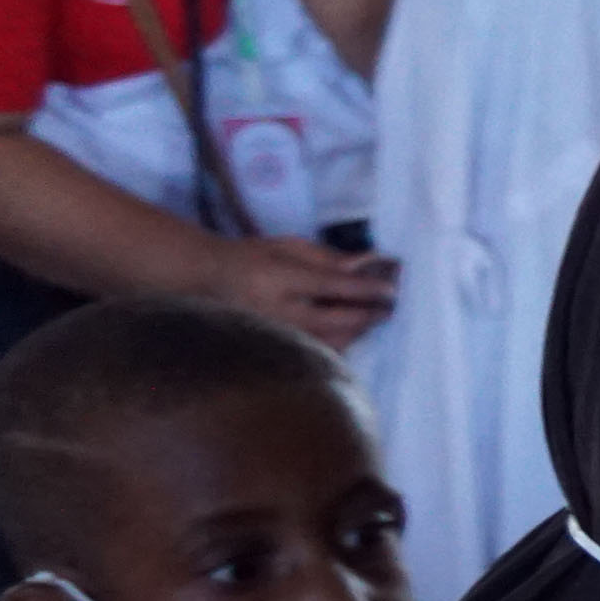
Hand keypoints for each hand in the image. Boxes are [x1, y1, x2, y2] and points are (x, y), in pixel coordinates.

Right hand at [202, 231, 396, 347]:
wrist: (207, 280)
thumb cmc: (252, 258)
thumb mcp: (288, 247)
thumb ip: (328, 258)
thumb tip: (368, 264)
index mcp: (278, 280)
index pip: (331, 286)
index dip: (365, 289)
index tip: (392, 289)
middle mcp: (276, 312)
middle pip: (335, 322)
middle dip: (368, 315)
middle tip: (390, 307)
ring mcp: (275, 336)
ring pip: (330, 343)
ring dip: (357, 332)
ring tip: (373, 317)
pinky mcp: (276, 350)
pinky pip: (317, 353)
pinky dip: (340, 344)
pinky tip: (350, 332)